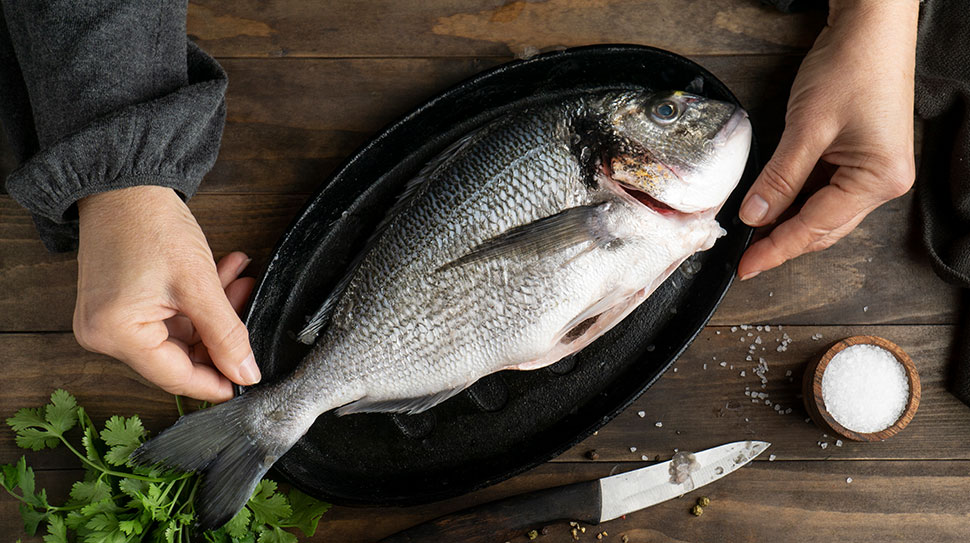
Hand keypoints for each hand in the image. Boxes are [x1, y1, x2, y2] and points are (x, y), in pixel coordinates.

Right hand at [74, 186, 259, 401]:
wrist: (123, 181)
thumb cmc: (150, 224)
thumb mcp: (199, 284)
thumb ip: (226, 334)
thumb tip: (246, 374)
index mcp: (116, 335)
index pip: (176, 377)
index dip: (217, 381)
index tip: (248, 380)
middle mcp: (105, 335)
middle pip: (178, 356)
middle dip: (220, 335)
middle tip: (252, 309)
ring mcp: (110, 320)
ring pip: (179, 333)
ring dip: (214, 312)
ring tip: (243, 282)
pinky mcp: (119, 304)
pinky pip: (168, 316)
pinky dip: (197, 301)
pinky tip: (226, 276)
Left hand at [737, 0, 918, 279]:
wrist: (871, 28)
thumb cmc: (851, 67)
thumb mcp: (807, 127)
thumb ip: (779, 178)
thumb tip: (754, 216)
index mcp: (878, 179)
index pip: (816, 228)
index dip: (776, 250)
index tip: (747, 268)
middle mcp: (883, 182)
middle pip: (823, 227)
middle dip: (782, 241)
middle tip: (744, 257)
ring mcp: (875, 172)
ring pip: (823, 212)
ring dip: (788, 222)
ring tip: (752, 235)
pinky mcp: (862, 159)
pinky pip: (825, 192)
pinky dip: (797, 201)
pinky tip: (772, 205)